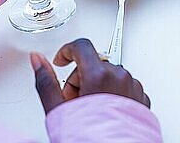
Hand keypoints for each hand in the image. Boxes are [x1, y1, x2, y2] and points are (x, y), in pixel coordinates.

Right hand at [31, 38, 150, 113]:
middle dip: (80, 78)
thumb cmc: (89, 138)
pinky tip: (105, 114)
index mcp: (99, 75)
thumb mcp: (58, 109)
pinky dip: (113, 95)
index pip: (82, 46)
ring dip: (97, 87)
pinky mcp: (142, 98)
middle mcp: (120, 77)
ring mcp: (133, 87)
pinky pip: (124, 86)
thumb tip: (37, 60)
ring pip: (110, 75)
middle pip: (94, 63)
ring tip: (90, 112)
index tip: (61, 61)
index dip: (67, 51)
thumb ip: (46, 81)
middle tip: (73, 102)